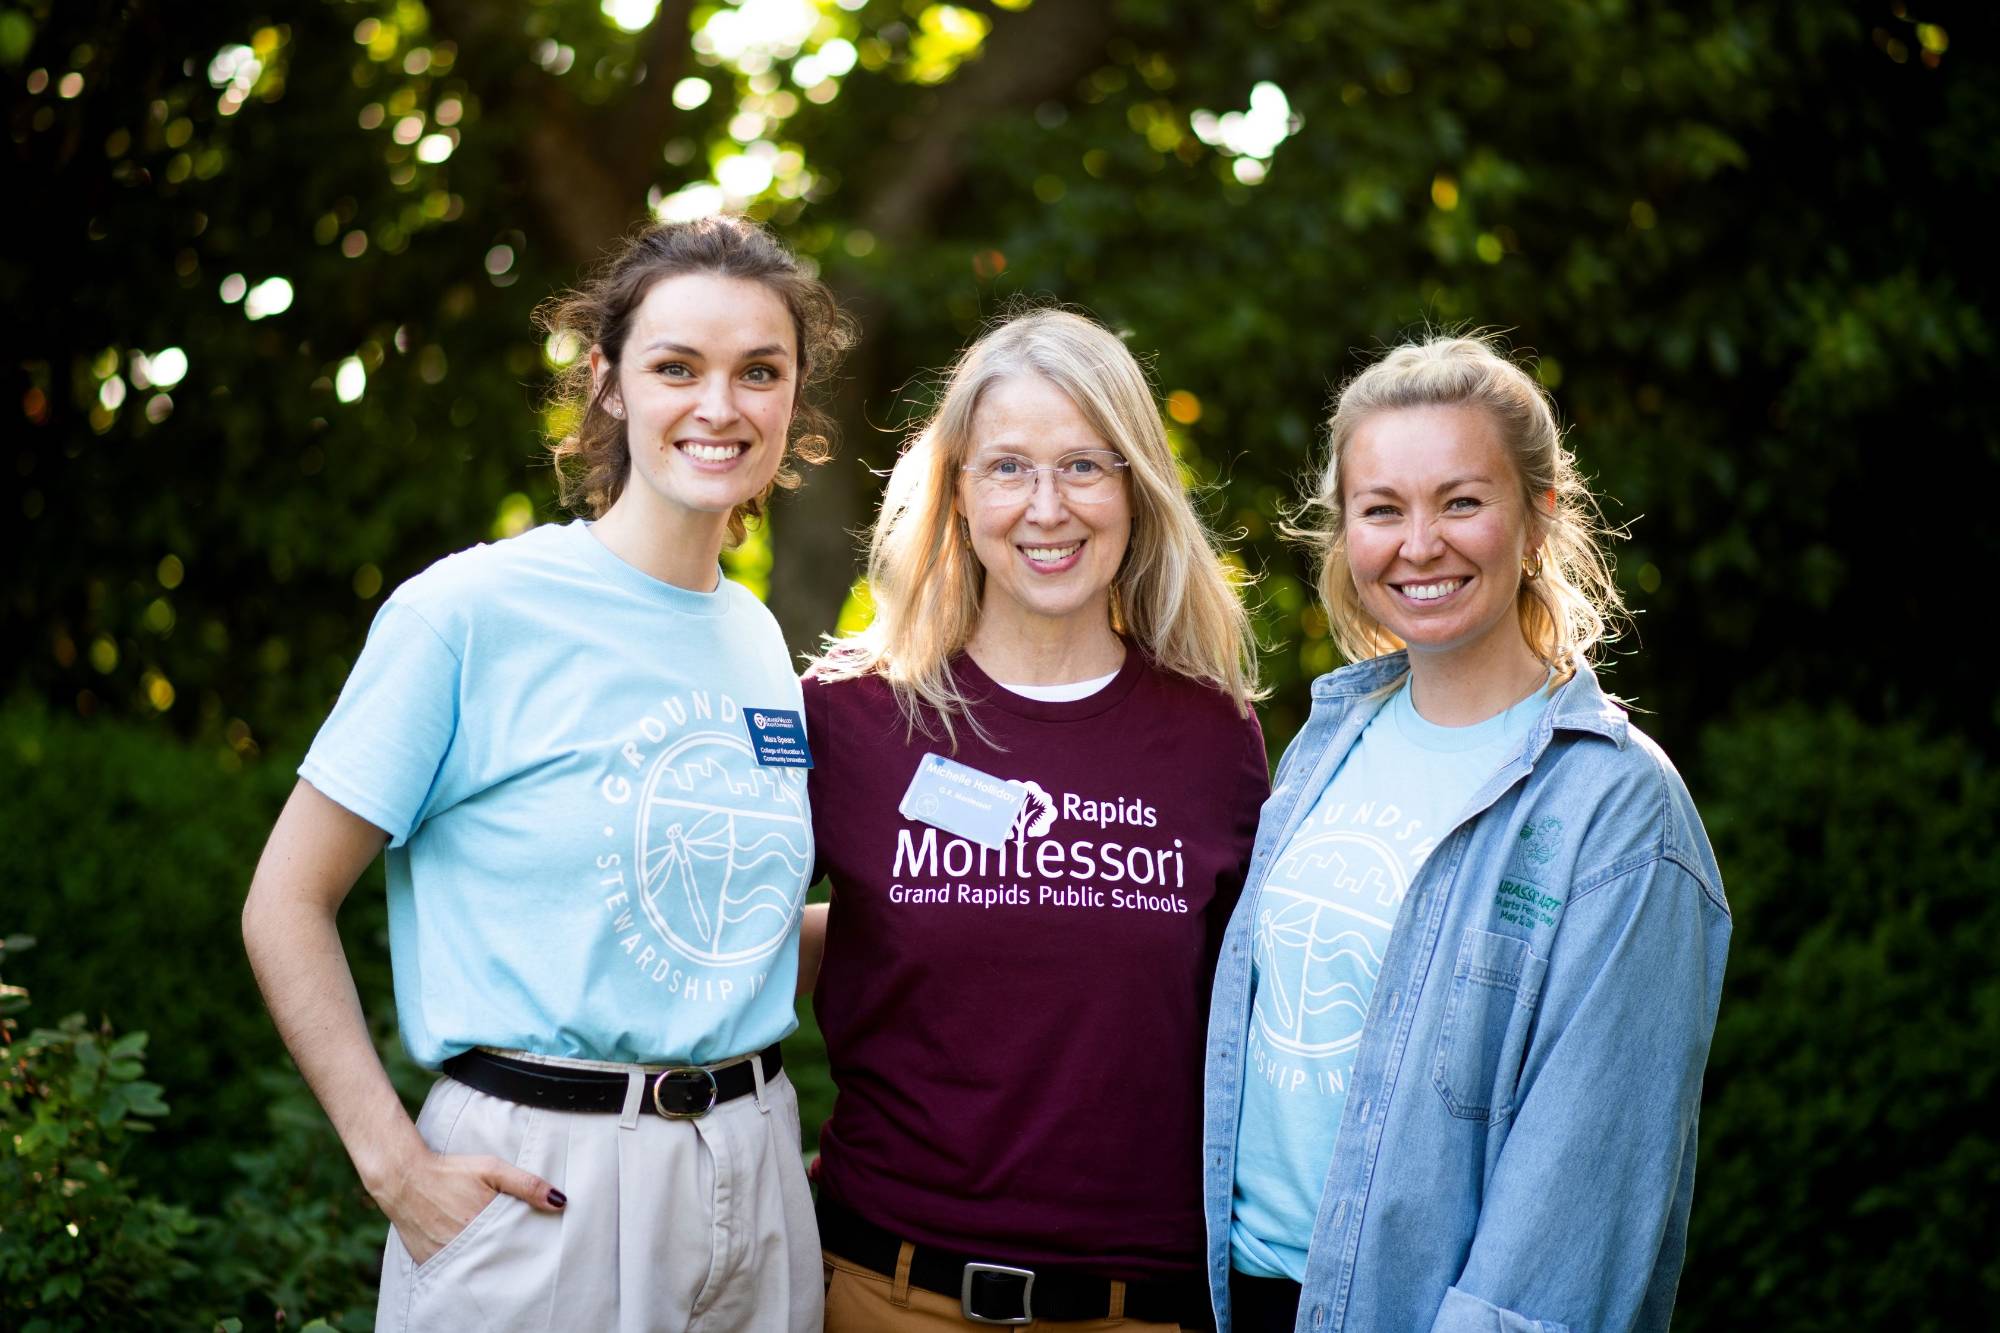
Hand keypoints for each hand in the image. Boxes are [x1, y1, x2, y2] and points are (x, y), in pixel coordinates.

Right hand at [375, 1146, 565, 1266]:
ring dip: (486, 1258)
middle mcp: (467, 1245)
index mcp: (485, 1224)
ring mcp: (446, 1256)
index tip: (535, 1238)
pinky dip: (463, 1263)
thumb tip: (560, 1202)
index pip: (518, 1243)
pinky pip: (453, 1268)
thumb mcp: (492, 1169)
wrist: (404, 1179)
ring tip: (488, 1244)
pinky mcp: (430, 1262)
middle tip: (512, 1242)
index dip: (528, 1241)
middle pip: (499, 1257)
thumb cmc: (451, 1171)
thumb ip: (526, 1184)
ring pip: (476, 1265)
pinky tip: (467, 1249)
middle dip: (509, 1252)